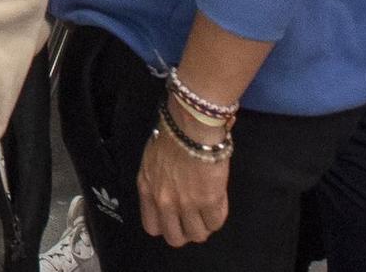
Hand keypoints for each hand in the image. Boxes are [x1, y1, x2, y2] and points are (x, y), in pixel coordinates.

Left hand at [138, 117, 229, 246]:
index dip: (166, 226)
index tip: (175, 220)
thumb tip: (168, 188)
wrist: (190, 128)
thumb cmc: (172, 136)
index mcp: (147, 189)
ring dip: (204, 226)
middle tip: (194, 220)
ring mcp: (186, 204)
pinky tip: (217, 204)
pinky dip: (218, 217)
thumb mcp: (153, 160)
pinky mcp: (208, 202)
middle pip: (174, 238)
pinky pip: (215, 223)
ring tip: (207, 213)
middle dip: (186, 232)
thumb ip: (157, 180)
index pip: (152, 226)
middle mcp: (164, 201)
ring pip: (197, 235)